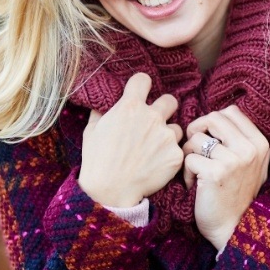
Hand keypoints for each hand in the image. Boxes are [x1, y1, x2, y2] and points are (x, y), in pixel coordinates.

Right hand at [78, 73, 182, 206]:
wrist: (110, 190)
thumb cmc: (97, 160)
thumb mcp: (91, 130)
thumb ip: (101, 112)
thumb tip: (102, 103)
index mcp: (130, 106)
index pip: (143, 79)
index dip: (141, 86)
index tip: (140, 93)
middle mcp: (152, 117)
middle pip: (170, 100)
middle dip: (164, 108)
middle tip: (155, 122)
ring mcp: (166, 136)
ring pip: (176, 127)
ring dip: (168, 135)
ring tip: (154, 150)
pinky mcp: (175, 155)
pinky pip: (177, 150)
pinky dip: (170, 156)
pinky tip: (157, 165)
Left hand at [183, 106, 269, 249]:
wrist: (234, 228)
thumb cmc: (237, 193)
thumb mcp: (251, 163)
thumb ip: (242, 138)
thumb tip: (220, 114)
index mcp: (260, 142)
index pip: (231, 111)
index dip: (212, 121)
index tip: (208, 137)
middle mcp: (250, 148)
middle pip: (213, 118)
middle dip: (196, 131)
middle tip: (194, 150)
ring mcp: (234, 160)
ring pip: (196, 139)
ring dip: (189, 155)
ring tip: (196, 172)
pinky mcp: (216, 173)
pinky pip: (189, 159)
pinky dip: (186, 173)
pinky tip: (194, 185)